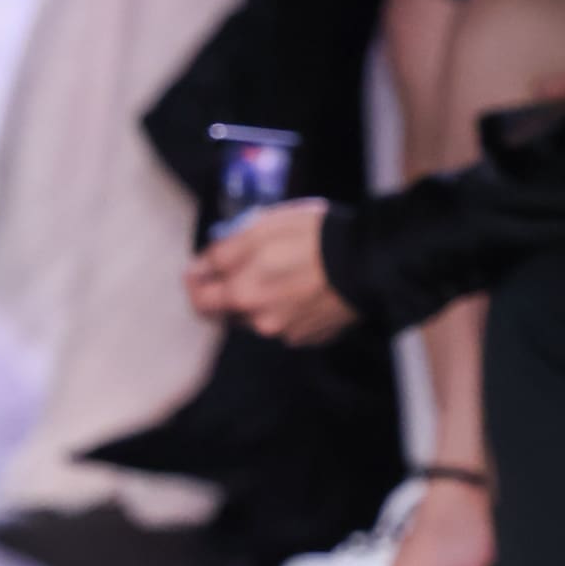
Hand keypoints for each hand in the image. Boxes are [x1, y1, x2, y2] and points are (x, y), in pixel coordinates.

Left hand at [185, 195, 352, 343]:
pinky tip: (303, 287)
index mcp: (242, 297)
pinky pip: (289, 323)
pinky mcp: (313, 336)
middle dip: (229, 292)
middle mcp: (261, 323)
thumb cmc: (312, 237)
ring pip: (260, 317)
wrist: (367, 261)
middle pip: (230, 312)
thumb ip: (222, 253)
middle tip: (241, 267)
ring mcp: (289, 332)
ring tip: (280, 272)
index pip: (200, 301)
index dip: (197, 283)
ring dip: (260, 300)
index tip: (201, 269)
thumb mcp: (259, 229)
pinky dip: (288, 308)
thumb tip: (199, 267)